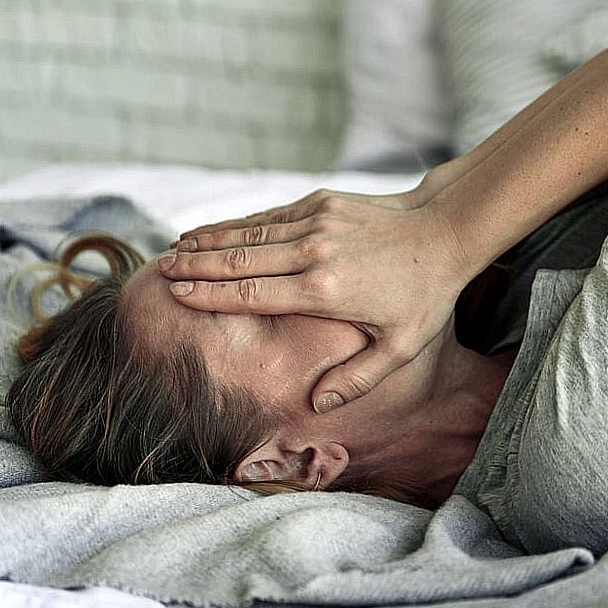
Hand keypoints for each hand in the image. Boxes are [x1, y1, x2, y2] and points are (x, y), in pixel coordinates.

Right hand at [158, 188, 470, 412]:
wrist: (445, 232)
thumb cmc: (425, 296)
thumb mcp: (400, 347)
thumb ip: (357, 379)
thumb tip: (316, 405)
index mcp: (324, 291)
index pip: (253, 295)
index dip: (211, 295)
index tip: (177, 295)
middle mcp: (314, 252)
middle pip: (241, 261)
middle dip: (198, 266)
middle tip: (162, 272)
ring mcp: (318, 223)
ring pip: (252, 234)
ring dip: (212, 240)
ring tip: (177, 248)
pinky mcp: (324, 203)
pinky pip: (273, 217)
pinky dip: (242, 224)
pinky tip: (219, 230)